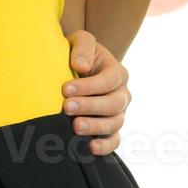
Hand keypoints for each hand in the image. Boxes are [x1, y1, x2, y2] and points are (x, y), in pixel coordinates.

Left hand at [62, 29, 130, 155]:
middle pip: (114, 104)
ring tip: (76, 127)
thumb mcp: (81, 41)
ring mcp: (119, 113)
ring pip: (115, 123)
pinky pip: (115, 141)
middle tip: (67, 107)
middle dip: (90, 106)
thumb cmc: (78, 53)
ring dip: (95, 127)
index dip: (88, 86)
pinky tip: (90, 147)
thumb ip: (83, 48)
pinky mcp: (112, 129)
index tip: (65, 89)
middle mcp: (122, 94)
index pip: (108, 81)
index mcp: (117, 72)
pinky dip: (105, 146)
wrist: (77, 67)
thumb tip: (81, 65)